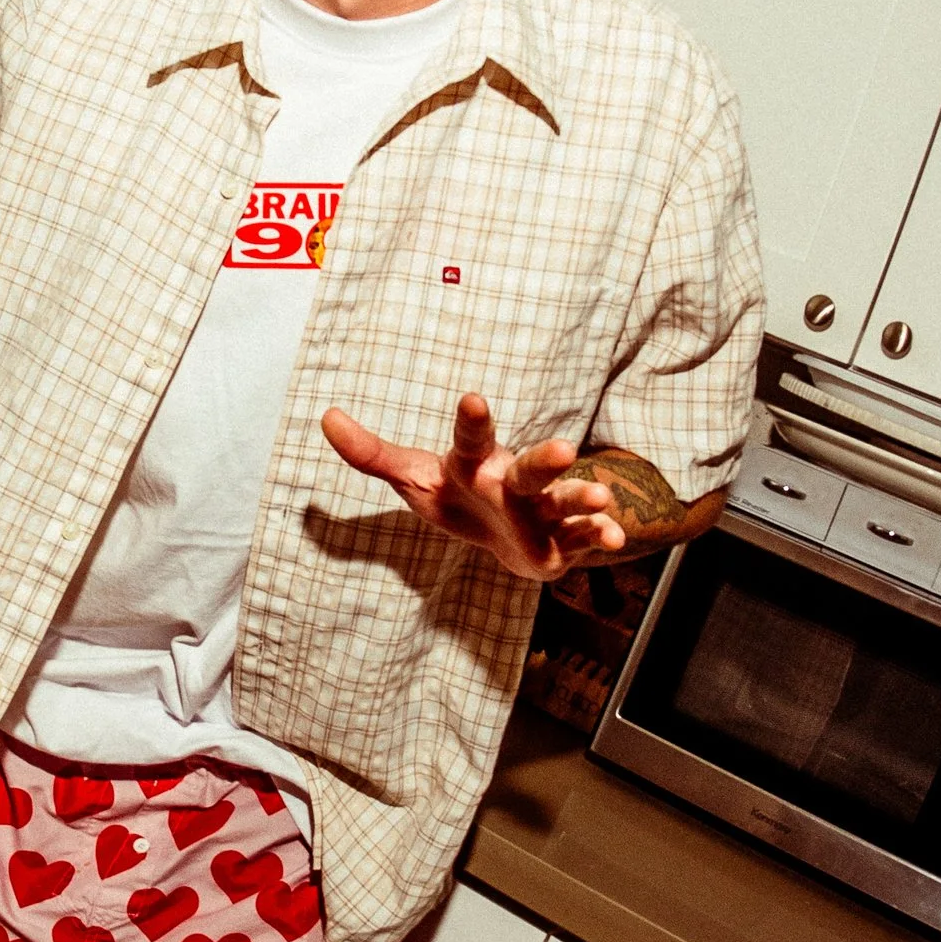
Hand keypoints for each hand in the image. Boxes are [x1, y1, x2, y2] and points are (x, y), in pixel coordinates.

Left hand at [322, 393, 629, 580]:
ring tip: (600, 497)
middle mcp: (513, 483)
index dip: (472, 420)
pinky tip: (614, 536)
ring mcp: (541, 511)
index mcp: (475, 464)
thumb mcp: (412, 479)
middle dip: (546, 460)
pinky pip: (582, 538)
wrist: (504, 538)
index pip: (471, 439)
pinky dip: (599, 536)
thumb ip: (371, 453)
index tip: (472, 398)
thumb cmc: (457, 498)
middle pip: (531, 469)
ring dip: (583, 498)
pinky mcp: (560, 544)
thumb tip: (326, 416)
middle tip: (565, 450)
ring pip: (564, 501)